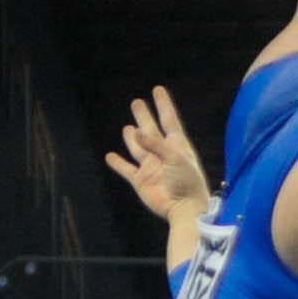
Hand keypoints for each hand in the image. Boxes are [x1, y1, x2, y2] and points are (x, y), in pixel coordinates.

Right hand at [104, 87, 213, 227]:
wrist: (184, 209)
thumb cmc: (187, 182)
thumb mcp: (175, 158)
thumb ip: (155, 144)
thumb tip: (134, 130)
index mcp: (177, 145)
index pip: (169, 119)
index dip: (163, 104)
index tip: (158, 89)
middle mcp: (163, 154)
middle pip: (151, 130)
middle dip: (144, 117)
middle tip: (137, 102)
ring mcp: (151, 167)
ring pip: (138, 148)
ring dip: (132, 138)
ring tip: (128, 127)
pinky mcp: (141, 181)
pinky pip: (126, 169)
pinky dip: (118, 163)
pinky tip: (110, 156)